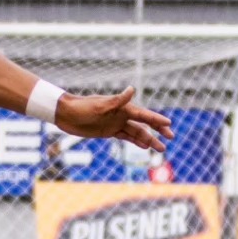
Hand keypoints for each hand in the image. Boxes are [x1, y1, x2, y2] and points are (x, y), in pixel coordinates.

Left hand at [55, 88, 172, 152]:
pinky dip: (135, 141)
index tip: (169, 124)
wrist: (66, 114)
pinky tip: (144, 147)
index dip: (157, 120)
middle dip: (158, 131)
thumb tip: (132, 89)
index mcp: (123, 108)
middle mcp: (122, 115)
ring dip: (149, 140)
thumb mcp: (100, 105)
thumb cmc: (82, 107)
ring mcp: (116, 123)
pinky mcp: (108, 131)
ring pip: (137, 133)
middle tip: (171, 137)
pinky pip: (126, 137)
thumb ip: (118, 100)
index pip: (144, 115)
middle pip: (144, 124)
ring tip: (161, 149)